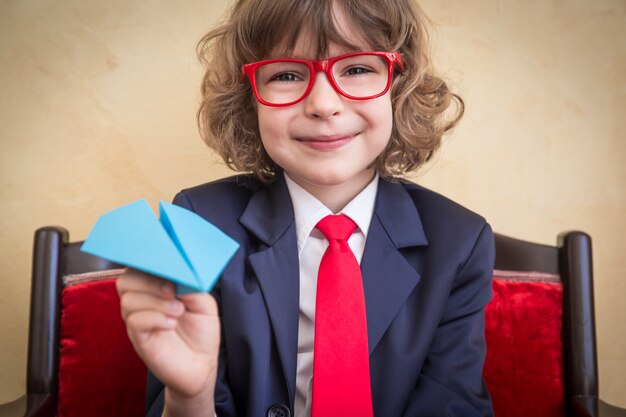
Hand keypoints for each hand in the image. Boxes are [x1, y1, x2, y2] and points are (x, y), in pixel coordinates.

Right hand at [116, 268, 219, 398]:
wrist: (202, 365)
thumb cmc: (201, 331)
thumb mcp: (204, 302)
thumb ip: (191, 284)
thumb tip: (180, 272)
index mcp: (155, 287)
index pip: (138, 266)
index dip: (148, 261)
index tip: (168, 265)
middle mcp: (142, 301)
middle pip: (125, 280)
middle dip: (149, 281)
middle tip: (172, 291)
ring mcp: (138, 321)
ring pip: (128, 300)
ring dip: (155, 302)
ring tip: (178, 311)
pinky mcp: (139, 339)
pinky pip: (134, 321)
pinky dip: (154, 318)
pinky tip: (171, 324)